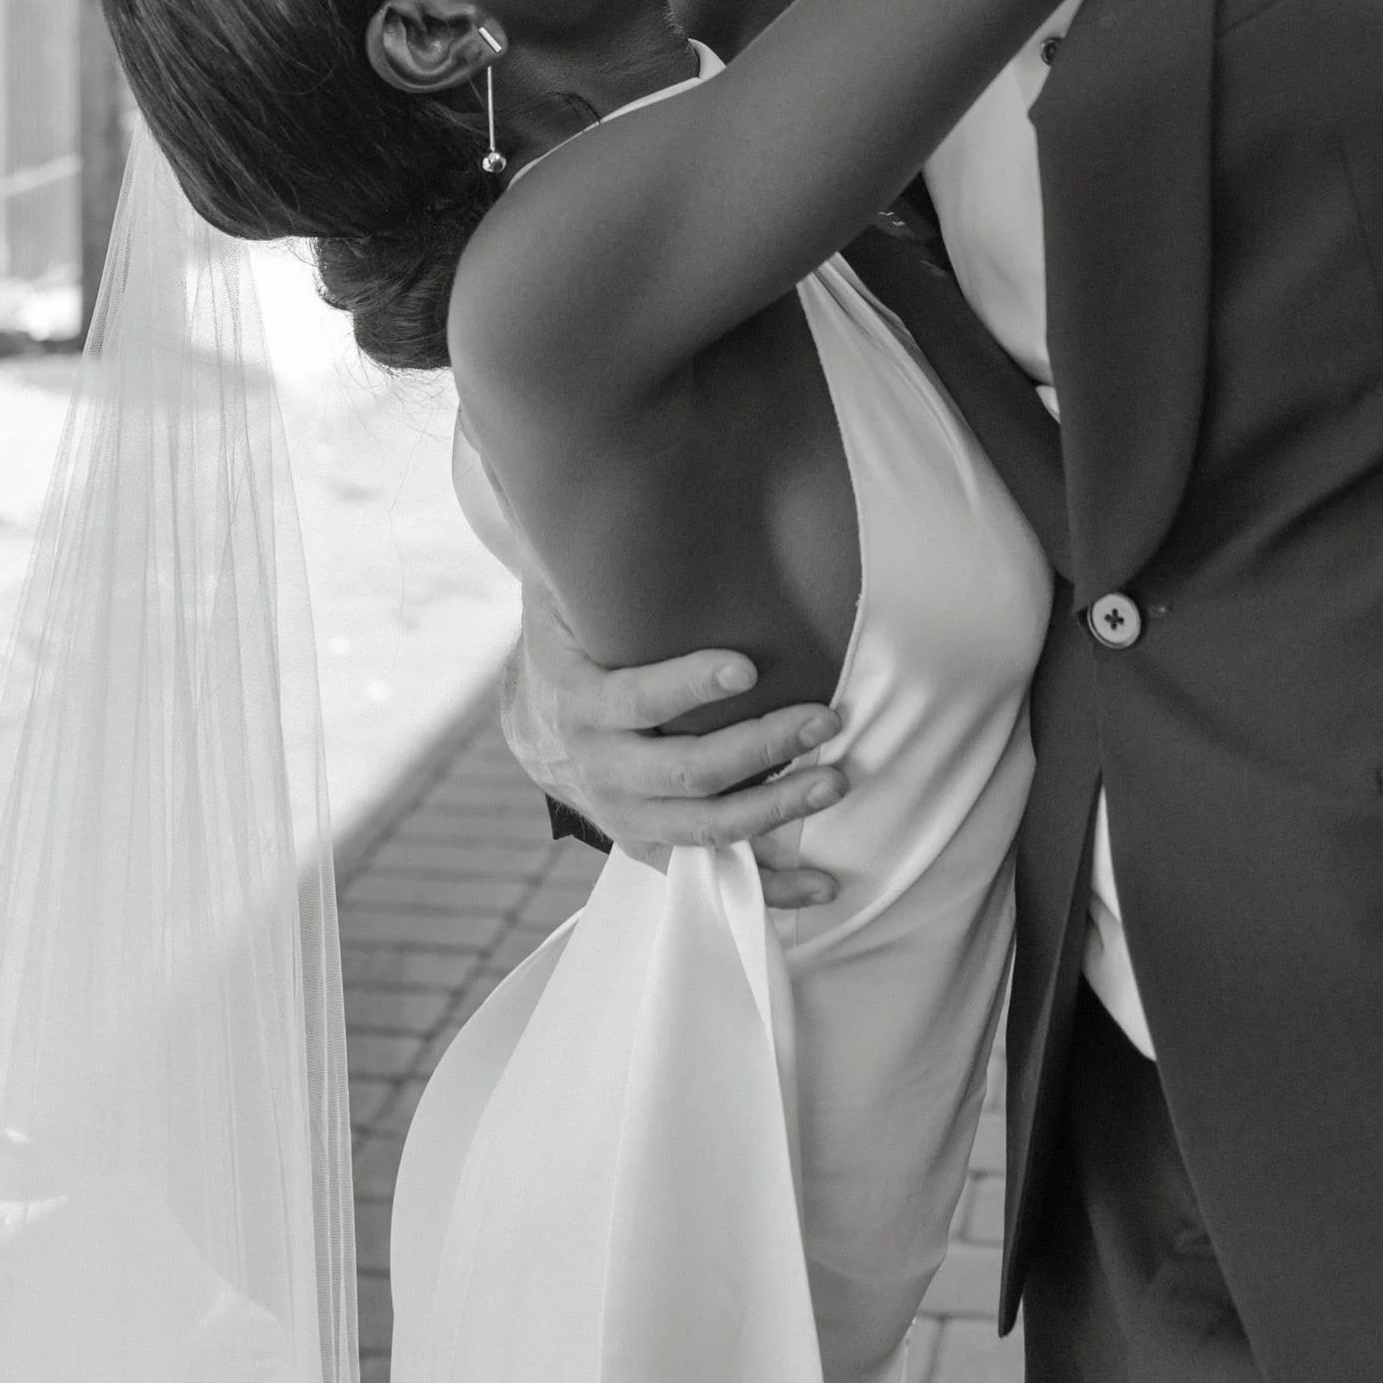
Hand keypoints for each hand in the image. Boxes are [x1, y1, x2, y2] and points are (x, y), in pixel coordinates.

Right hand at [500, 577, 845, 907]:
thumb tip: (610, 493)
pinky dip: (771, 889)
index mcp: (583, 702)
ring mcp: (629, 816)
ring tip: (835, 780)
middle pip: (686, 772)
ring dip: (776, 811)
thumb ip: (591, 557)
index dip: (688, 685)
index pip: (637, 698)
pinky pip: (714, 877)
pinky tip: (826, 886)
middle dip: (760, 748)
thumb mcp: (570, 593)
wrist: (547, 717)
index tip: (746, 666)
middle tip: (824, 718)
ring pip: (707, 829)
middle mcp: (602, 768)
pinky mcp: (655, 847)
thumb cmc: (582, 639)